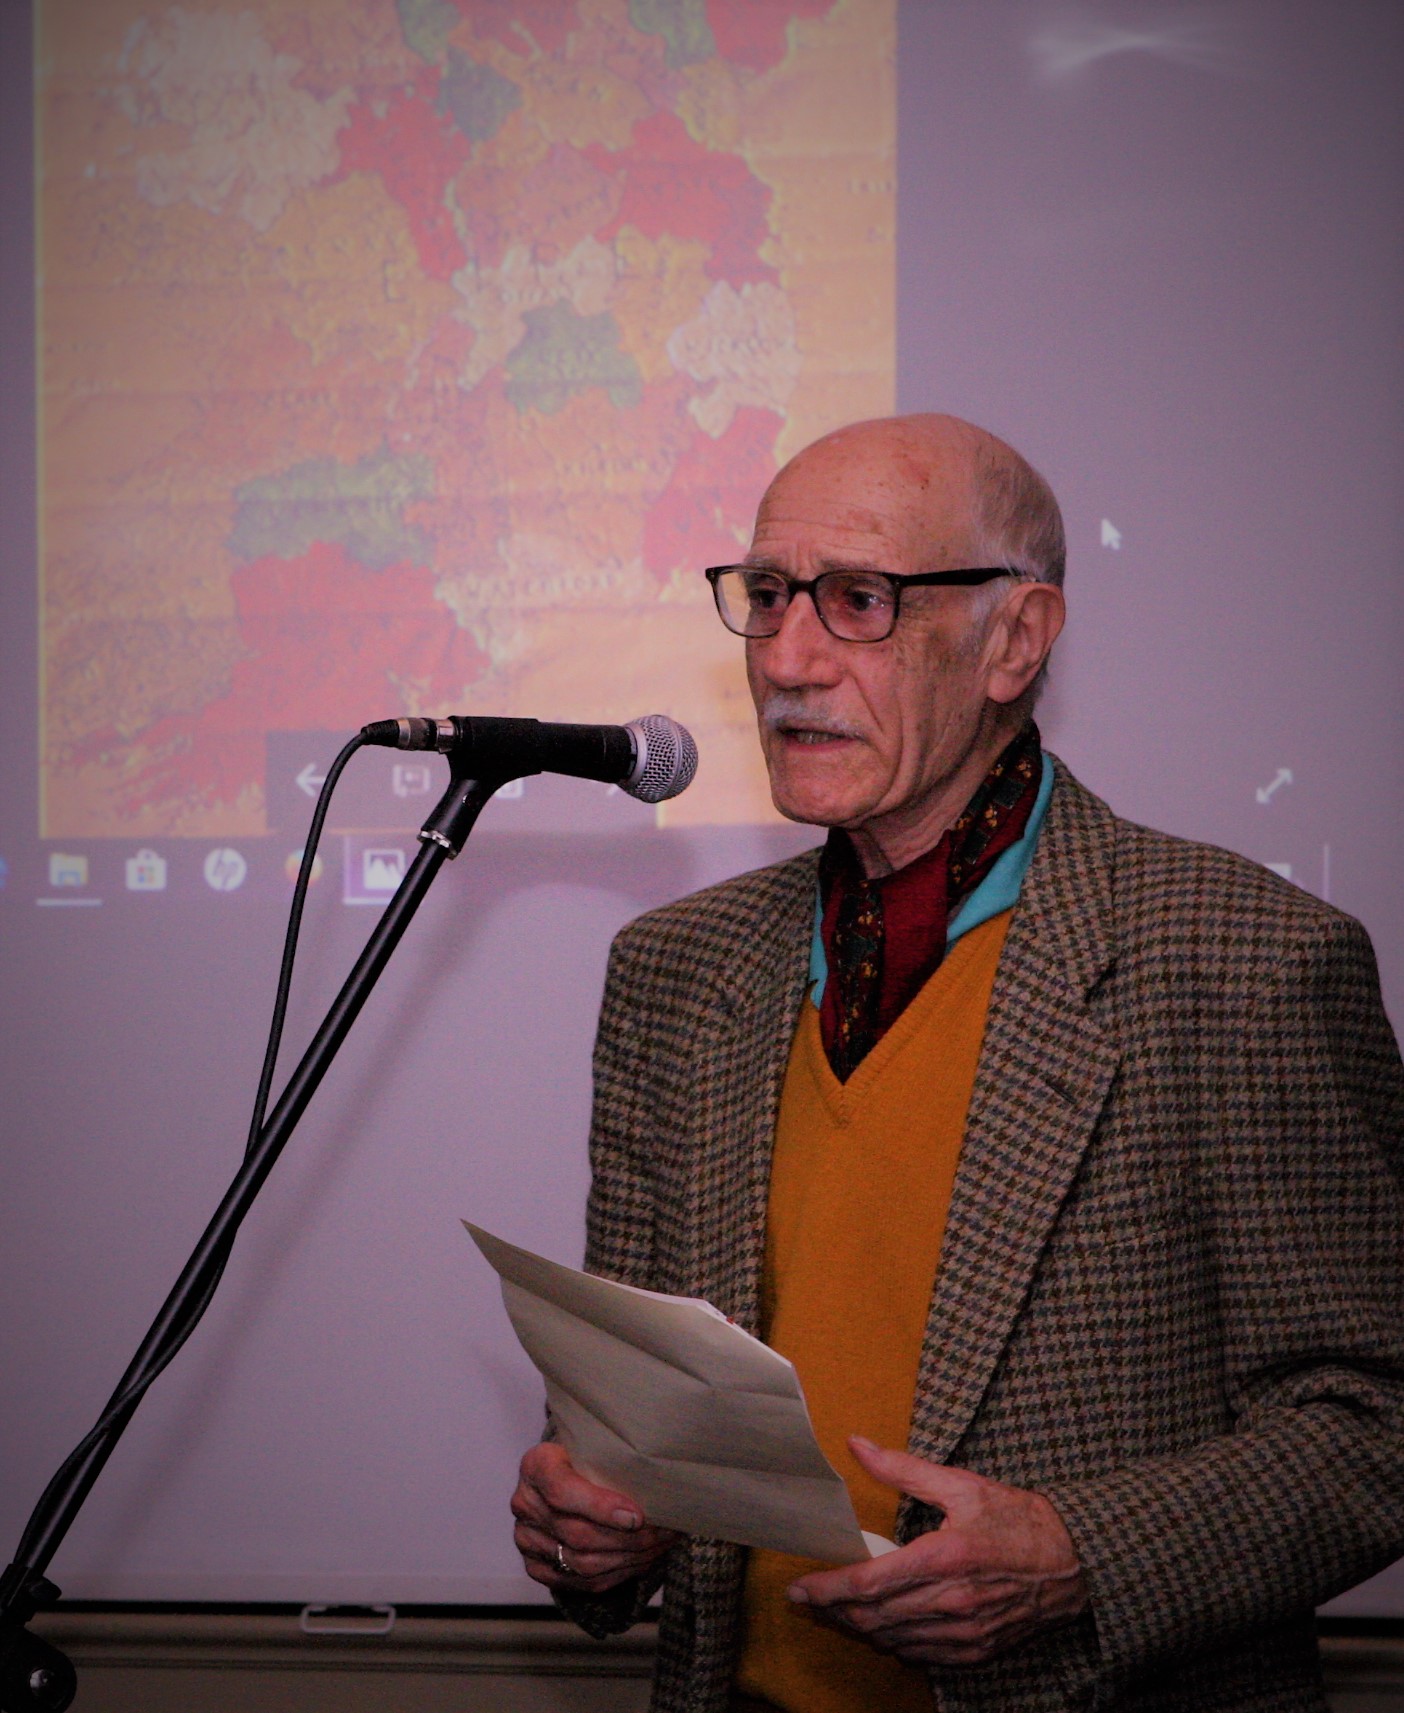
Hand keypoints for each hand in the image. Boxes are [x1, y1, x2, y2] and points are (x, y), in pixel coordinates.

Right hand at [511, 1441, 680, 1594]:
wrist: (564, 1474)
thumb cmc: (585, 1456)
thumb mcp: (594, 1444)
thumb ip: (613, 1458)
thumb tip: (658, 1479)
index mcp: (536, 1466)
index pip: (563, 1490)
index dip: (600, 1507)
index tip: (638, 1516)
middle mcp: (524, 1504)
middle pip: (577, 1534)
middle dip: (628, 1539)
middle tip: (664, 1533)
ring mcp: (527, 1539)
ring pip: (582, 1564)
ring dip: (628, 1560)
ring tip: (660, 1547)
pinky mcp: (536, 1567)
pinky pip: (580, 1583)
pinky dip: (617, 1575)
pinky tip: (642, 1561)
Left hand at [788, 1438, 1086, 1666]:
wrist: (1075, 1562)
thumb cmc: (1019, 1519)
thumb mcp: (961, 1484)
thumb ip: (903, 1468)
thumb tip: (857, 1446)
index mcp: (944, 1558)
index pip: (870, 1583)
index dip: (828, 1589)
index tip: (799, 1588)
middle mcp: (951, 1602)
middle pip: (873, 1618)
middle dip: (832, 1612)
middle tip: (807, 1599)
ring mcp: (964, 1633)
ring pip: (892, 1642)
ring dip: (857, 1630)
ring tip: (834, 1612)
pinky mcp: (976, 1650)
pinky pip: (919, 1657)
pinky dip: (891, 1644)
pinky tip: (879, 1628)